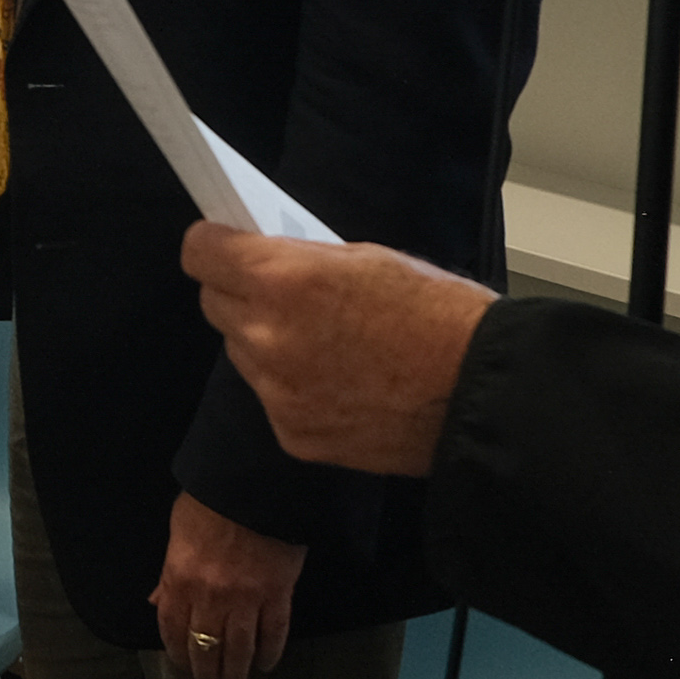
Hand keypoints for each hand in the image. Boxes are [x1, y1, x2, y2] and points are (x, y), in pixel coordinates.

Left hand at [151, 490, 306, 678]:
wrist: (255, 483)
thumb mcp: (177, 531)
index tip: (183, 665)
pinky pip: (273, 633)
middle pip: (205, 648)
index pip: (172, 629)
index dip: (177, 653)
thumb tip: (158, 600)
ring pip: (239, 649)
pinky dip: (270, 652)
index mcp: (179, 579)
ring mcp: (245, 599)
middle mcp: (209, 596)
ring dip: (237, 671)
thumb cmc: (211, 501)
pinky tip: (267, 663)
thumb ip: (168, 572)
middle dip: (207, 672)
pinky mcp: (278, 594)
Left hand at [181, 221, 490, 479]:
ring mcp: (276, 392)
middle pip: (215, 303)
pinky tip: (340, 382)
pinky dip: (293, 387)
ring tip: (323, 341)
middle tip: (283, 293)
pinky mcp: (292, 434)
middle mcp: (266, 337)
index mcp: (282, 279)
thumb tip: (266, 260)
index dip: (212, 245)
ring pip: (241, 353)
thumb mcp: (368, 258)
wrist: (479, 395)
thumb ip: (302, 261)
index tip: (224, 244)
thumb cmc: (439, 316)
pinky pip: (271, 398)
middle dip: (240, 292)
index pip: (200, 253)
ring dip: (265, 341)